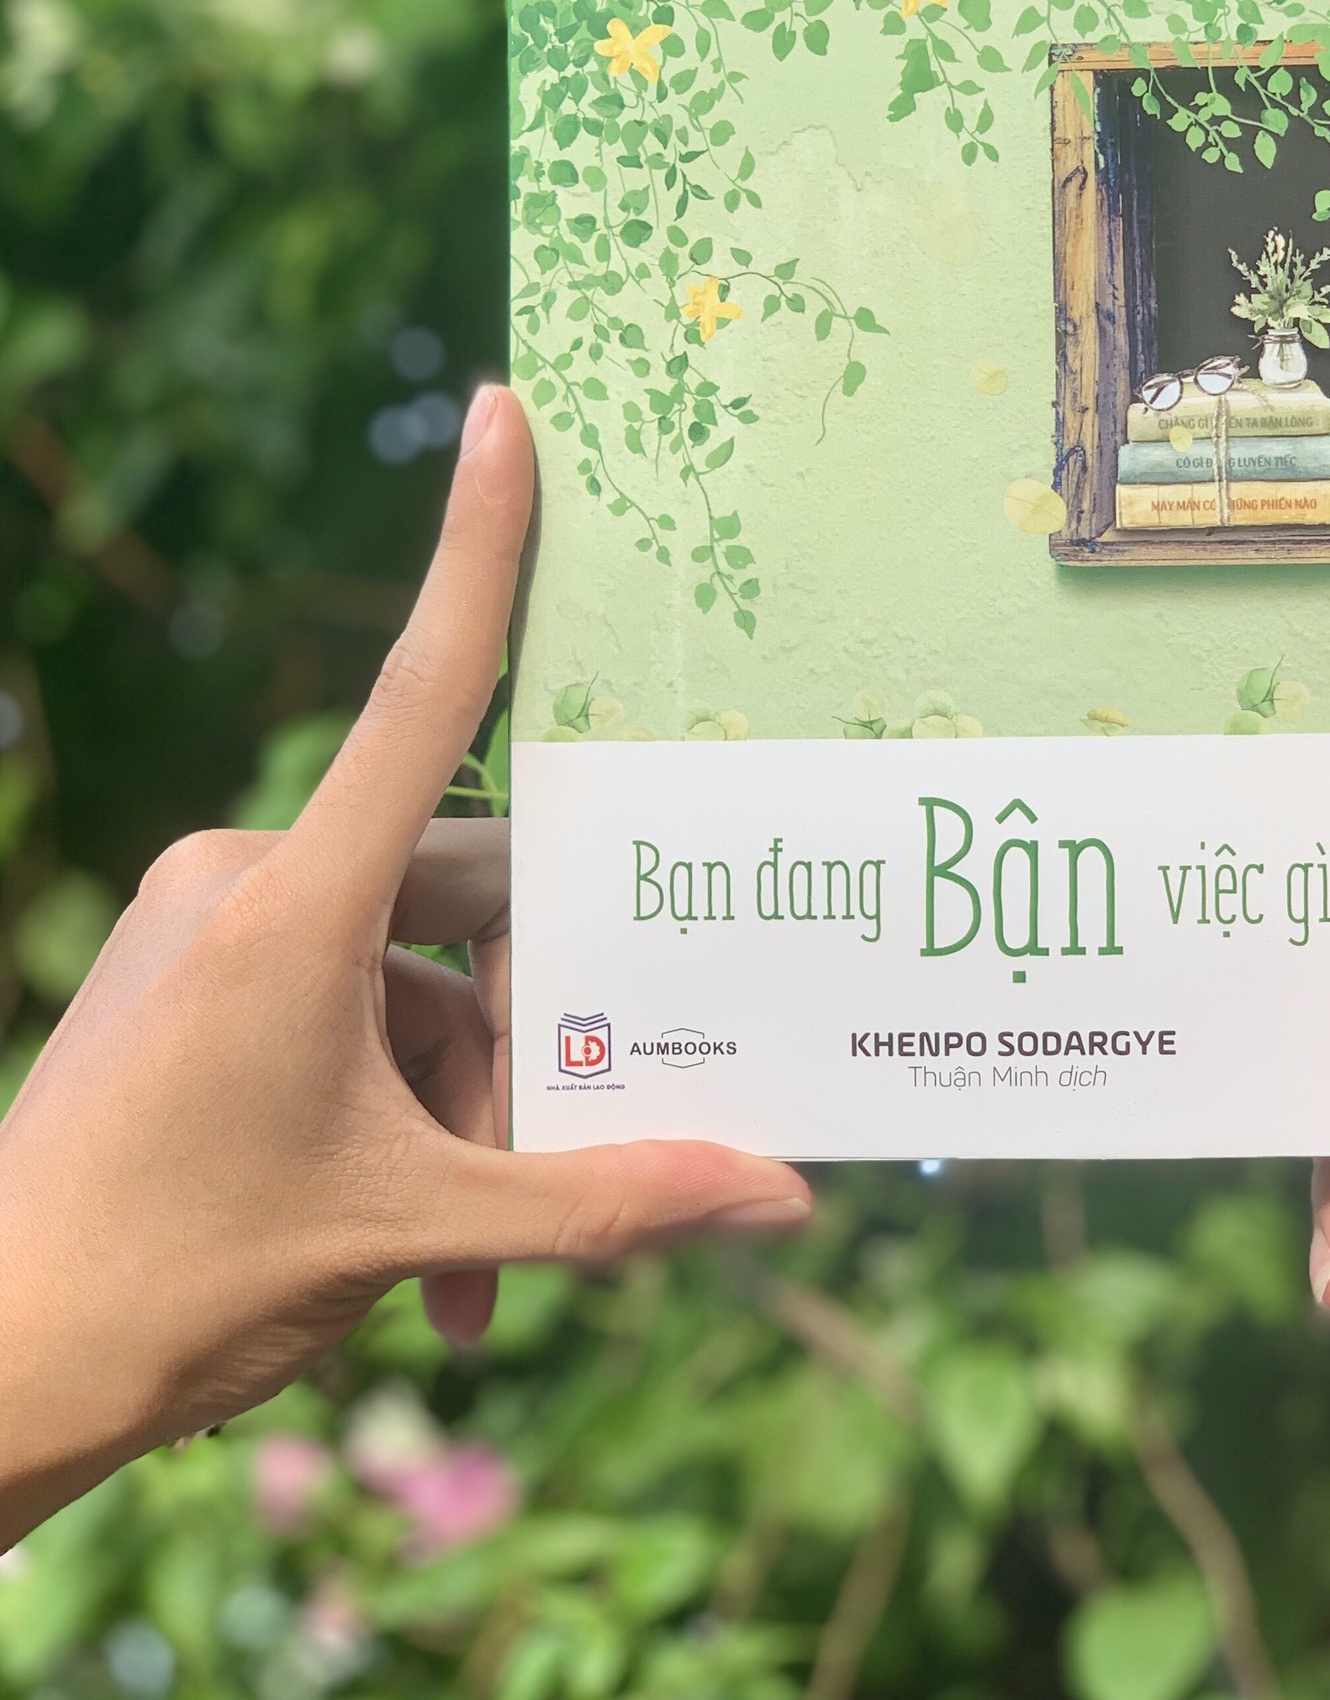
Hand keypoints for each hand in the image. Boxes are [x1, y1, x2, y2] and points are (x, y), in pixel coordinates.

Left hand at [0, 386, 810, 1548]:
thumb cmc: (178, 1283)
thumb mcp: (412, 1234)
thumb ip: (605, 1202)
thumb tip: (781, 1200)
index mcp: (293, 905)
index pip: (424, 694)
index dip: (478, 548)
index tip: (507, 416)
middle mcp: (248, 881)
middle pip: (461, 915)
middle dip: (523, 1054)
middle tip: (551, 1194)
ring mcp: (211, 931)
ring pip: (409, 982)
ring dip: (460, 1119)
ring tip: (470, 1282)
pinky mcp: (193, 981)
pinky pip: (344, 1011)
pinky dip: (394, 1117)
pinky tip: (414, 1259)